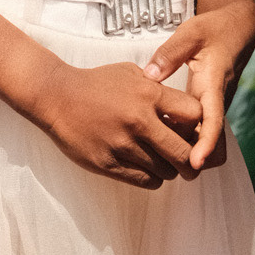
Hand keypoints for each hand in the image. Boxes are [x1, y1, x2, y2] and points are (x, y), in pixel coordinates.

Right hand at [37, 62, 205, 189]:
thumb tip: (188, 111)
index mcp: (148, 93)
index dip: (198, 125)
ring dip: (168, 169)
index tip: (191, 130)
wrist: (56, 96)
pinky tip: (144, 166)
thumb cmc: (96, 84)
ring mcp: (122, 144)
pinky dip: (151, 177)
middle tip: (188, 161)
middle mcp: (138, 120)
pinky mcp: (108, 163)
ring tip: (160, 160)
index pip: (195, 116)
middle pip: (185, 154)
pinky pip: (145, 181)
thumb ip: (159, 89)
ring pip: (166, 171)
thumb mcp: (131, 73)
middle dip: (191, 160)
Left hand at [142, 0, 254, 171]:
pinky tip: (162, 133)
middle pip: (213, 141)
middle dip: (198, 158)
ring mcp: (214, 105)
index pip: (214, 120)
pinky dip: (188, 138)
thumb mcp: (190, 33)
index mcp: (214, 84)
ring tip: (158, 150)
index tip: (194, 162)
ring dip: (191, 149)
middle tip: (167, 164)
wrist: (237, 29)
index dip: (206, 144)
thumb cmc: (213, 30)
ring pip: (208, 139)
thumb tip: (150, 76)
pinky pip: (202, 130)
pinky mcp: (210, 106)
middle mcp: (217, 100)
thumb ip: (169, 53)